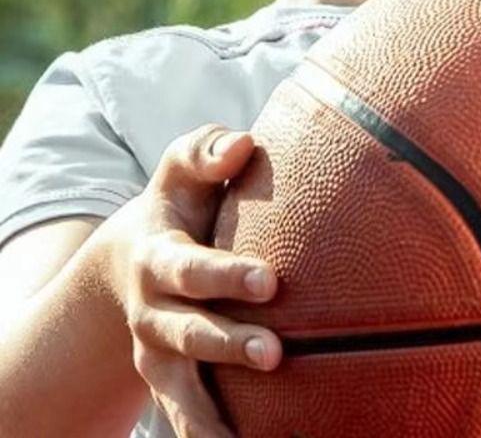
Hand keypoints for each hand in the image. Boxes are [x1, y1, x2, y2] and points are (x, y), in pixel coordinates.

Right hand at [104, 124, 281, 437]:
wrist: (133, 258)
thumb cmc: (181, 199)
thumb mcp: (182, 167)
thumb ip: (207, 150)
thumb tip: (243, 144)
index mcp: (158, 256)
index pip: (191, 268)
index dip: (226, 275)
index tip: (269, 281)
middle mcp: (152, 310)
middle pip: (189, 332)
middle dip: (229, 343)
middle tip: (275, 353)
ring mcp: (158, 350)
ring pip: (181, 386)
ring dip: (211, 411)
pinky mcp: (170, 379)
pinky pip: (185, 415)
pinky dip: (208, 435)